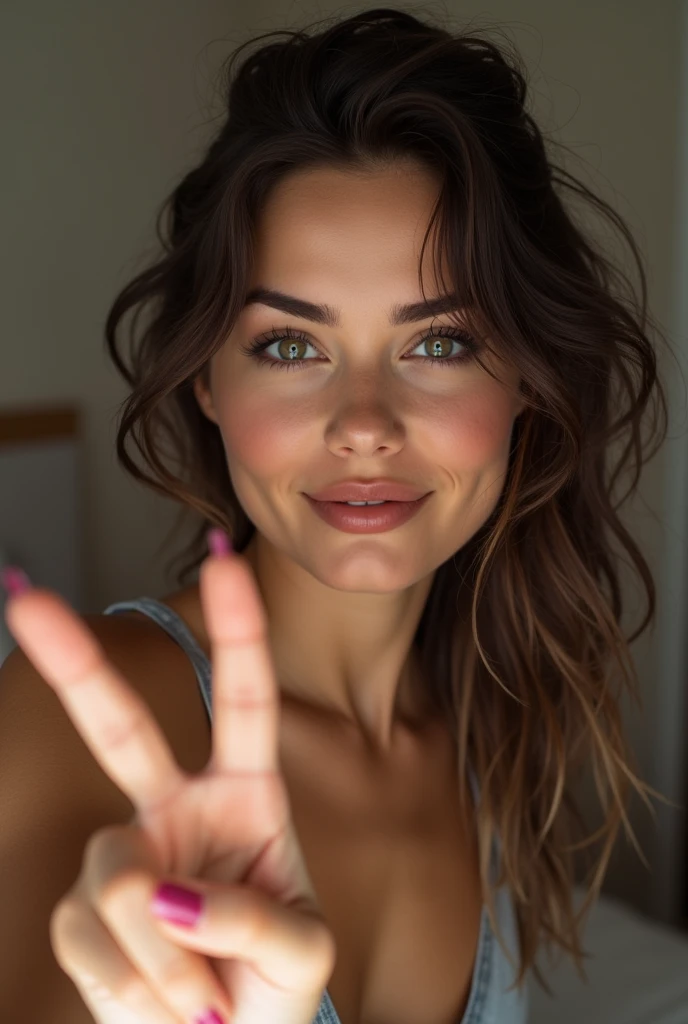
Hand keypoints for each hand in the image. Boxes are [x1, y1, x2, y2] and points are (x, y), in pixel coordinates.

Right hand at [4, 535, 335, 1023]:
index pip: (243, 702)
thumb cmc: (276, 988)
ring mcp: (125, 858)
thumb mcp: (301, 956)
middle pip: (121, 730)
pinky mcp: (83, 915)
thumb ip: (250, 921)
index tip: (225, 561)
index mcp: (246, 795)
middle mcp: (177, 810)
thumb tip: (158, 890)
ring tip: (204, 1002)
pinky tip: (167, 1007)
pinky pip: (87, 938)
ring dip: (161, 954)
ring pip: (117, 879)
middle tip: (24, 597)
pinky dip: (133, 987)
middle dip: (75, 664)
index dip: (237, 631)